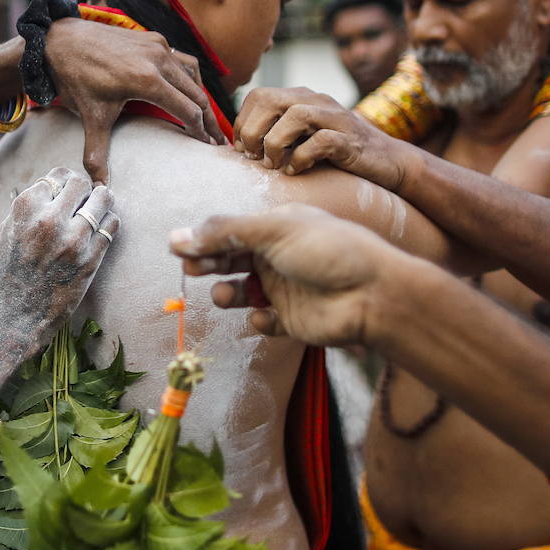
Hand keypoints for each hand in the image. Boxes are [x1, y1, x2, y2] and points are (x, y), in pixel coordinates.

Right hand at [0, 168, 118, 393]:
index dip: (62, 184)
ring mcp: (73, 240)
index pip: (57, 176)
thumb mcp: (6, 231)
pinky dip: (109, 222)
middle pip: (81, 182)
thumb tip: (52, 186)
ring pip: (103, 199)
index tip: (63, 195)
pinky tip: (99, 230)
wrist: (16, 315)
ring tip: (95, 210)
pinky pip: (112, 225)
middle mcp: (50, 220)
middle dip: (83, 189)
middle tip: (81, 202)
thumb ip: (28, 206)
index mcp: (26, 209)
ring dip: (101, 201)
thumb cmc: (8, 272)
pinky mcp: (91, 259)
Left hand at [45, 17, 224, 183]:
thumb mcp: (90, 117)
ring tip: (207, 119)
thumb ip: (97, 152)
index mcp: (147, 80)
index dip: (201, 131)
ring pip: (192, 76)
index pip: (188, 110)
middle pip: (197, 94)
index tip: (209, 148)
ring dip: (201, 97)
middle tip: (218, 141)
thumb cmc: (76, 78)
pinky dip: (189, 77)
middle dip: (209, 120)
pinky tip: (188, 90)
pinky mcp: (153, 38)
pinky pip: (181, 60)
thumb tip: (99, 187)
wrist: (61, 40)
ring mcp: (158, 46)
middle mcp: (158, 59)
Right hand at [169, 204, 406, 345]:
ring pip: (240, 292)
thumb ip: (224, 233)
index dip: (205, 239)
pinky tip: (263, 315)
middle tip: (190, 268)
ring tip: (222, 294)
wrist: (373, 294)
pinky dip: (257, 320)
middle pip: (230, 260)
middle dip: (208, 264)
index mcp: (277, 229)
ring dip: (225, 293)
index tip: (178, 247)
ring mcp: (284, 289)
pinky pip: (262, 321)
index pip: (231, 232)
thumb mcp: (273, 230)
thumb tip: (176, 237)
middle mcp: (278, 257)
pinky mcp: (291, 320)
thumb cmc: (329, 250)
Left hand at [233, 86, 418, 190]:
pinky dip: (301, 157)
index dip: (242, 122)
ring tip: (272, 164)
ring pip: (295, 115)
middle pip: (271, 99)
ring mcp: (336, 118)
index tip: (240, 149)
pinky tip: (295, 170)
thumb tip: (239, 147)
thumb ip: (277, 133)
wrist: (389, 162)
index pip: (258, 95)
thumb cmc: (338, 155)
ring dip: (275, 143)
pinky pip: (322, 141)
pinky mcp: (351, 140)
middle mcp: (317, 101)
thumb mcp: (302, 138)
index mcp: (301, 98)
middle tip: (252, 156)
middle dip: (252, 130)